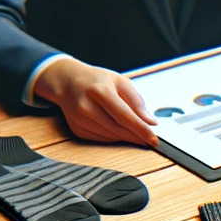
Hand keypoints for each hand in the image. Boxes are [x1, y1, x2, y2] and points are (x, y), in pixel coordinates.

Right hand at [33, 57, 157, 146]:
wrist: (66, 81)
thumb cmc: (96, 80)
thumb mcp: (120, 82)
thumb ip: (137, 101)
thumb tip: (150, 122)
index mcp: (100, 91)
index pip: (125, 116)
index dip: (141, 130)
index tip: (154, 139)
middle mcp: (86, 106)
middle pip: (118, 129)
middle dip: (136, 137)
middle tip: (149, 139)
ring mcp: (79, 119)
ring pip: (110, 137)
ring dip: (125, 137)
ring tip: (133, 130)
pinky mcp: (77, 129)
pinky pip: (101, 139)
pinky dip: (112, 137)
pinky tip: (115, 128)